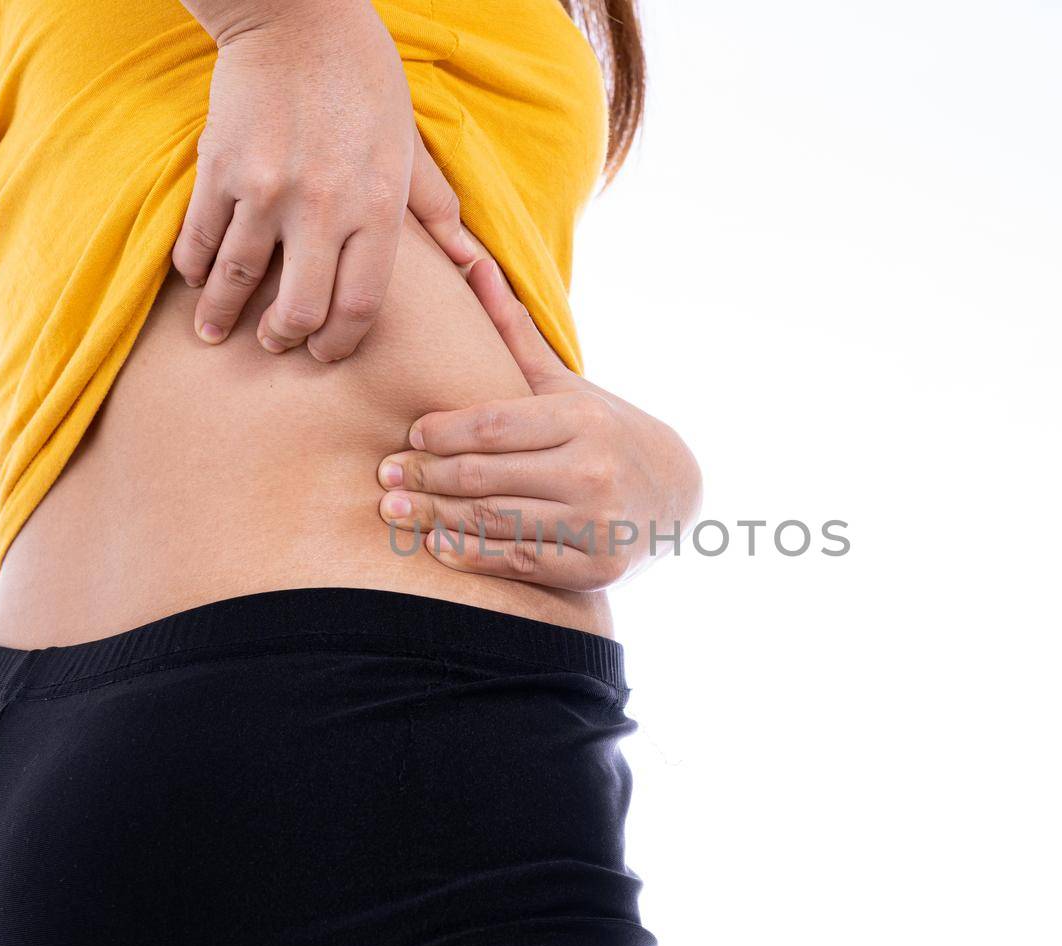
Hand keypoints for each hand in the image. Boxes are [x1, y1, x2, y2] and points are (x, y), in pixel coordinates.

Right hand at [172, 0, 477, 360]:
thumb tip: (473, 264)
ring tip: (214, 331)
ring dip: (222, 316)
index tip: (326, 351)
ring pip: (238, 280)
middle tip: (276, 344)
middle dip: (285, 339)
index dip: (340, 342)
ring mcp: (266, 190)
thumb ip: (434, 209)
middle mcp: (323, 207)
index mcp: (377, 207)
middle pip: (300, 308)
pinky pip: (199, 238)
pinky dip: (193, 268)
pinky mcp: (219, 168)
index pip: (360, 305)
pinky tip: (195, 281)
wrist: (297, 17)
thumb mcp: (408, 144)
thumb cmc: (364, 80)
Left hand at [376, 259, 703, 590]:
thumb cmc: (603, 431)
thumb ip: (513, 332)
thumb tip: (474, 262)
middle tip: (385, 478)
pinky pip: (520, 562)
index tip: (409, 434)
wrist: (676, 492)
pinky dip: (473, 554)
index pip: (493, 426)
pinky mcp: (598, 567)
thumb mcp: (563, 383)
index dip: (443, 432)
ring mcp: (598, 522)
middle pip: (485, 476)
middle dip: (426, 477)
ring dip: (436, 519)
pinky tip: (437, 545)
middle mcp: (593, 470)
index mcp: (581, 418)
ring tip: (395, 513)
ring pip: (496, 521)